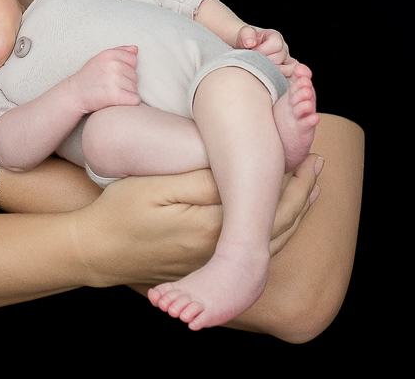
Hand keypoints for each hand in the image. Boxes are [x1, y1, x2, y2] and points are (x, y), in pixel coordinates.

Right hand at [67, 45, 140, 112]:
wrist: (74, 95)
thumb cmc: (88, 77)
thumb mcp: (100, 59)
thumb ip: (119, 51)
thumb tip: (136, 49)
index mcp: (110, 54)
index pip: (133, 60)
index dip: (126, 69)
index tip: (113, 75)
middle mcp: (113, 65)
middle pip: (135, 76)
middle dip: (126, 83)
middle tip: (109, 86)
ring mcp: (115, 80)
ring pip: (135, 89)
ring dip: (126, 93)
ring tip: (110, 93)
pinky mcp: (115, 95)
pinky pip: (135, 100)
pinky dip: (128, 103)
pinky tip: (116, 101)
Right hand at [76, 156, 321, 288]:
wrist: (96, 251)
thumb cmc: (120, 212)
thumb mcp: (156, 185)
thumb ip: (201, 179)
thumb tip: (242, 170)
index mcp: (212, 227)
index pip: (266, 201)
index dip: (291, 175)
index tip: (305, 149)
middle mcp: (220, 250)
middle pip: (277, 223)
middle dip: (302, 192)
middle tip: (318, 163)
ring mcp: (215, 262)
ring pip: (270, 240)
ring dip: (294, 213)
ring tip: (311, 188)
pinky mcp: (207, 266)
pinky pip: (254, 252)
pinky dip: (275, 232)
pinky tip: (279, 219)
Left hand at [235, 25, 298, 77]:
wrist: (245, 50)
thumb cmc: (246, 42)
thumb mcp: (244, 33)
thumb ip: (246, 34)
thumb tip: (250, 43)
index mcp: (275, 37)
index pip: (276, 44)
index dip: (262, 50)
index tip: (252, 51)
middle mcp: (283, 49)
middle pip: (279, 58)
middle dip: (264, 62)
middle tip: (254, 62)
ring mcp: (286, 61)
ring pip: (286, 70)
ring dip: (271, 72)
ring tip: (260, 71)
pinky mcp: (286, 72)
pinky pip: (290, 78)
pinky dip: (279, 81)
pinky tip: (267, 80)